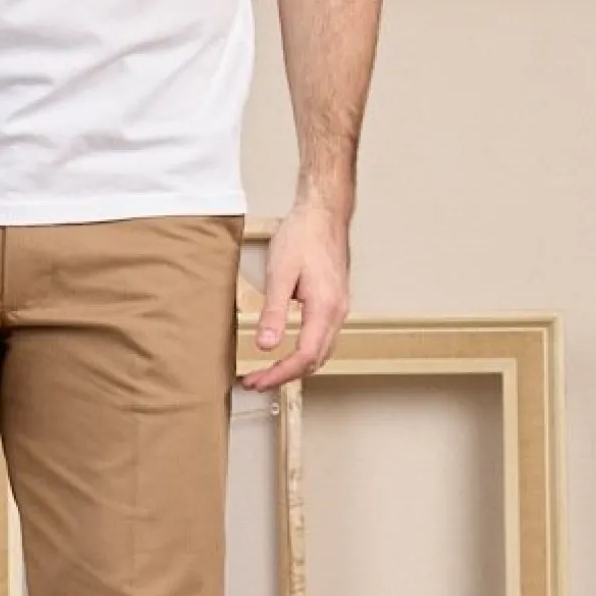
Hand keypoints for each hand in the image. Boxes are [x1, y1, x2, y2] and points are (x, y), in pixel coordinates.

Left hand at [240, 198, 350, 390]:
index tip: (256, 381)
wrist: (323, 213)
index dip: (278, 374)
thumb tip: (266, 345)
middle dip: (284, 376)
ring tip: (268, 373)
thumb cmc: (303, 235)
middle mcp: (337, 312)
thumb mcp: (280, 273)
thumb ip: (274, 312)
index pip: (303, 357)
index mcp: (325, 308)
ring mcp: (339, 308)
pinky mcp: (334, 303)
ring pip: (321, 353)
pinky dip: (305, 353)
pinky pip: (322, 339)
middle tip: (256, 382)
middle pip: (314, 361)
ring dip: (295, 367)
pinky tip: (288, 352)